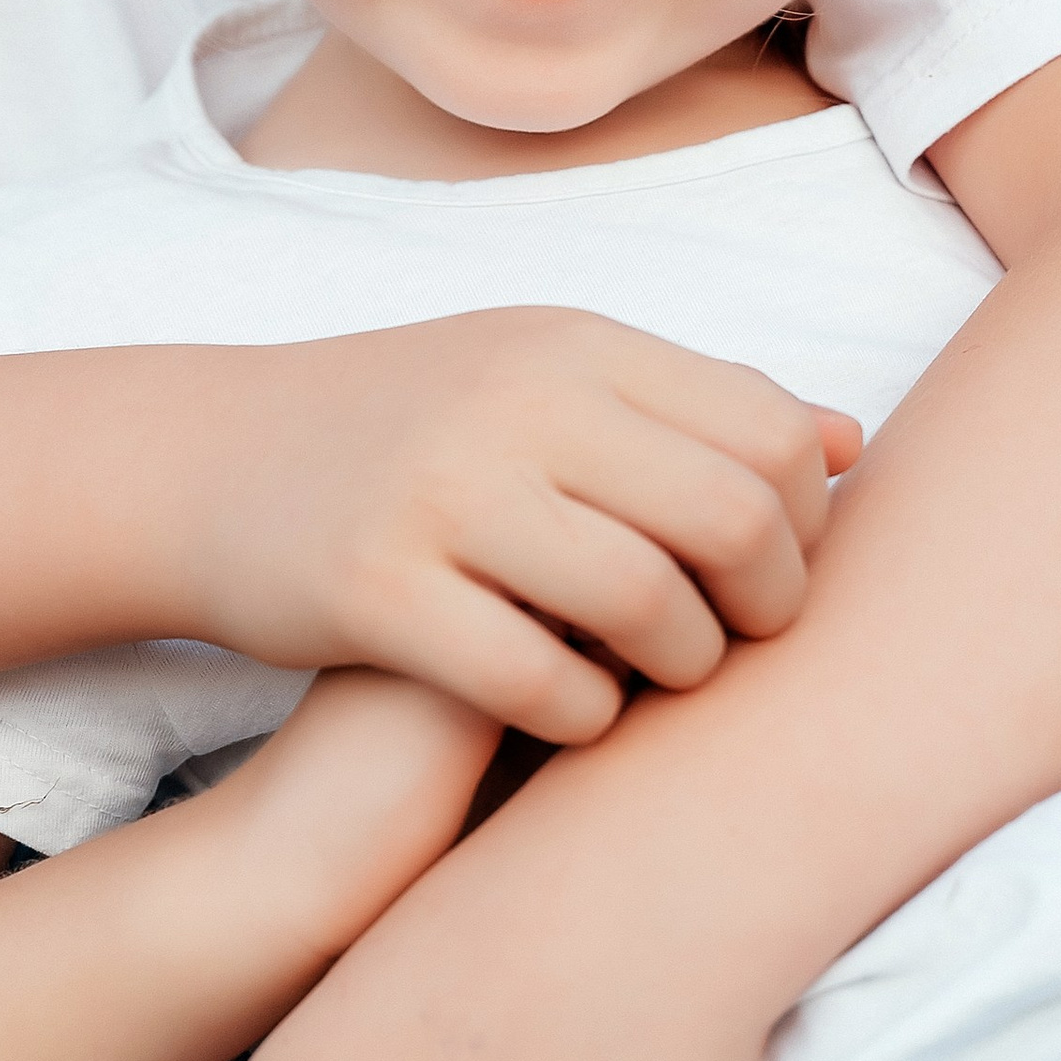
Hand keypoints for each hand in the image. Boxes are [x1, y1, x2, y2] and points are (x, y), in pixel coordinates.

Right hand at [174, 310, 855, 744]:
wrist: (210, 459)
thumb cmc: (413, 433)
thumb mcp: (546, 381)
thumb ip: (691, 411)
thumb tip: (851, 443)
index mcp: (574, 344)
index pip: (769, 432)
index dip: (807, 521)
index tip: (773, 570)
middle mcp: (514, 402)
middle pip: (729, 516)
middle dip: (765, 603)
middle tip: (736, 642)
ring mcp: (440, 493)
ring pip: (645, 603)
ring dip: (678, 667)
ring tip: (658, 677)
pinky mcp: (375, 589)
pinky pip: (536, 680)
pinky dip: (582, 716)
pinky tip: (570, 712)